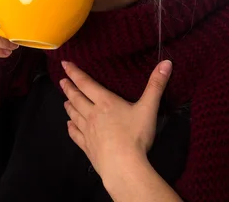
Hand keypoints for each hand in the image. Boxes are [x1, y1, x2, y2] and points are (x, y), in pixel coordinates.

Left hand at [60, 60, 172, 178]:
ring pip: (74, 115)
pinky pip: (75, 135)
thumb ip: (156, 85)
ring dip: (69, 106)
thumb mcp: (148, 108)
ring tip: (65, 101)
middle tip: (62, 81)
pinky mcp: (87, 147)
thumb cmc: (135, 136)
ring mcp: (88, 132)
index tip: (65, 64)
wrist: (123, 166)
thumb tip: (166, 62)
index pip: (86, 84)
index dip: (75, 73)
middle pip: (77, 98)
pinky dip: (71, 128)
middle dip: (69, 88)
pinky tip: (69, 125)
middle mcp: (92, 114)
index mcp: (105, 102)